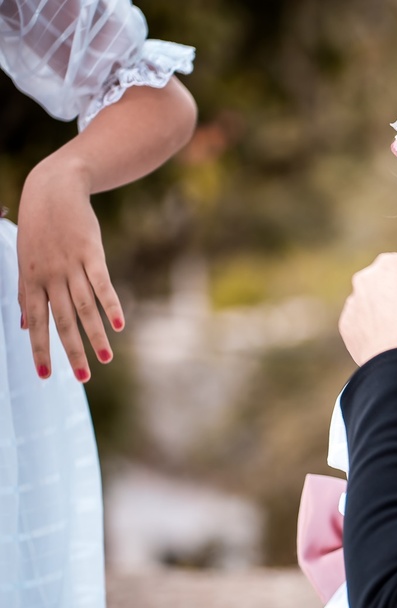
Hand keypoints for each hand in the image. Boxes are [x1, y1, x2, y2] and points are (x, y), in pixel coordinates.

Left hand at [17, 155, 122, 380]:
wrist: (53, 189)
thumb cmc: (40, 227)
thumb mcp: (26, 260)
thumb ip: (28, 293)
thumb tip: (26, 323)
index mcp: (31, 280)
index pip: (36, 323)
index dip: (40, 350)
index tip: (45, 376)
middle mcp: (49, 276)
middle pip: (62, 321)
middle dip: (71, 351)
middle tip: (82, 378)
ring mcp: (70, 265)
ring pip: (83, 307)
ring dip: (95, 334)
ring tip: (105, 358)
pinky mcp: (91, 253)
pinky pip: (101, 283)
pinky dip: (110, 304)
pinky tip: (119, 324)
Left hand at [338, 254, 396, 363]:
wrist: (396, 358)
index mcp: (390, 264)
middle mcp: (365, 277)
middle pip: (389, 284)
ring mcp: (353, 301)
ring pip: (374, 303)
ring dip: (387, 312)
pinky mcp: (346, 323)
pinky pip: (363, 322)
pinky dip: (374, 328)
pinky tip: (389, 340)